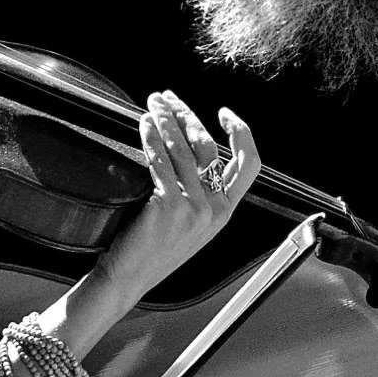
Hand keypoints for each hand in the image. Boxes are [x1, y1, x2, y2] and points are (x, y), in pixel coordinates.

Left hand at [90, 92, 261, 301]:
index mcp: (225, 211)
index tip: (224, 113)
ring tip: (152, 103)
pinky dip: (151, 137)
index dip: (241, 133)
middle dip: (187, 115)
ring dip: (166, 119)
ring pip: (183, 148)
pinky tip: (143, 124)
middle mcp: (215, 209)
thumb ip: (200, 194)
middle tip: (168, 98)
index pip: (249, 164)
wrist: (129, 279)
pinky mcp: (168, 206)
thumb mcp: (190, 224)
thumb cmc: (152, 249)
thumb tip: (189, 148)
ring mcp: (193, 208)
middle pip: (209, 146)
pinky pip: (160, 160)